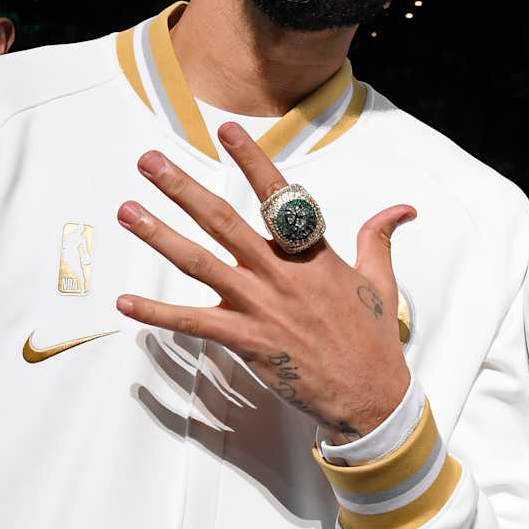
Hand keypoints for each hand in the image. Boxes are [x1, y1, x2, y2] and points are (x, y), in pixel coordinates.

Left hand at [117, 124, 414, 439]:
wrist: (370, 395)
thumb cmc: (373, 339)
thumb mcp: (380, 282)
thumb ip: (378, 239)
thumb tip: (403, 208)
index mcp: (313, 253)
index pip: (278, 196)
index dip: (252, 161)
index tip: (226, 132)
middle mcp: (281, 273)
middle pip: (224, 221)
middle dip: (183, 188)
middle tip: (149, 162)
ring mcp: (262, 306)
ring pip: (201, 263)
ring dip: (160, 236)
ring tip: (127, 211)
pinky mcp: (248, 340)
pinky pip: (195, 323)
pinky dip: (159, 313)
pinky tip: (126, 303)